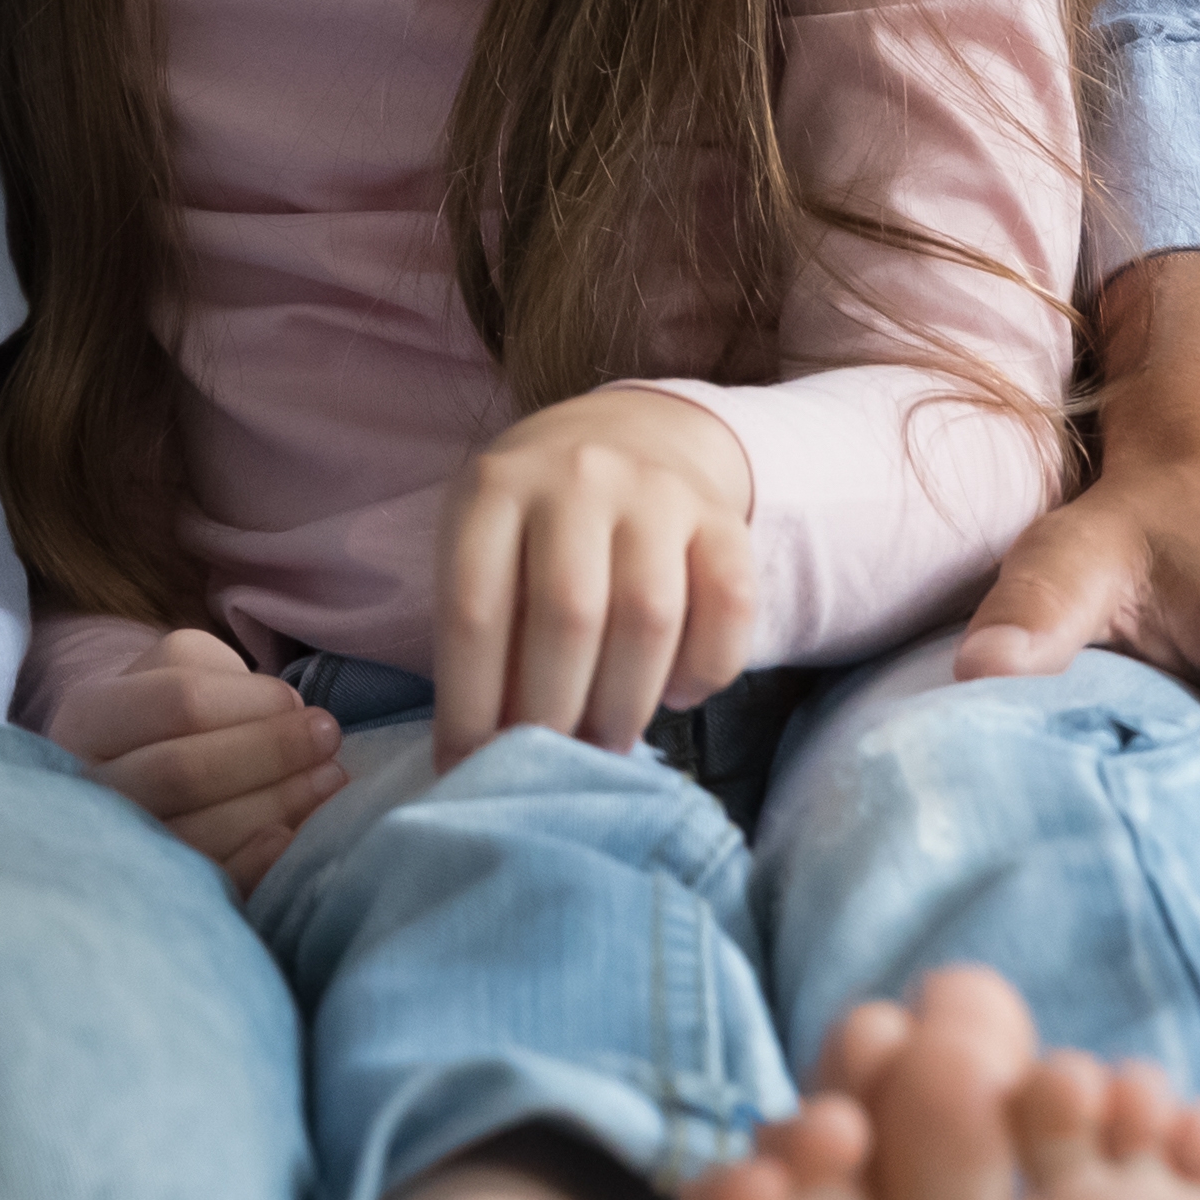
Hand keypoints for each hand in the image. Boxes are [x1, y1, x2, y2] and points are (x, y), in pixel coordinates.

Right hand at [43, 626, 348, 886]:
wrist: (132, 783)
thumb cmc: (169, 720)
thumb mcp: (180, 670)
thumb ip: (221, 677)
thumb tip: (286, 716)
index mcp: (89, 718)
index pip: (178, 702)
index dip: (253, 702)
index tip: (301, 704)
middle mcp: (85, 790)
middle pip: (183, 771)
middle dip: (271, 752)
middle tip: (329, 740)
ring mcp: (113, 852)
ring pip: (195, 832)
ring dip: (277, 804)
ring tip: (329, 782)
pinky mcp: (150, 898)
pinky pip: (205, 886)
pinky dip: (255, 865)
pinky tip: (292, 839)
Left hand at [433, 385, 757, 754]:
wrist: (636, 432)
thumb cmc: (540, 519)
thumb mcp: (487, 546)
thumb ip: (485, 634)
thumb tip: (483, 756)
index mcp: (495, 487)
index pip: (476, 610)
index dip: (471, 705)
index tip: (468, 767)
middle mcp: (578, 476)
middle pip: (569, 616)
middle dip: (554, 714)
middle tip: (551, 766)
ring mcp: (658, 491)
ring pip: (650, 617)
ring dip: (625, 705)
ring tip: (605, 744)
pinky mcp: (724, 517)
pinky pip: (732, 609)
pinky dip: (705, 672)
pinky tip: (675, 695)